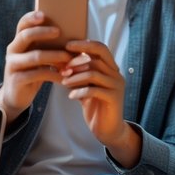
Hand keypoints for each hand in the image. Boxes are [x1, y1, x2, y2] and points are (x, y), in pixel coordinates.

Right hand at [0, 10, 73, 122]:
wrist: (16, 97)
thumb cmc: (32, 73)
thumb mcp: (37, 58)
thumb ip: (47, 47)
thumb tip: (72, 36)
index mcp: (19, 42)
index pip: (22, 24)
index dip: (31, 17)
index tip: (44, 14)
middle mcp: (13, 51)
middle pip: (26, 36)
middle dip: (43, 32)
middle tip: (59, 31)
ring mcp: (13, 65)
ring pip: (35, 56)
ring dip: (55, 56)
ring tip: (69, 58)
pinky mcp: (17, 80)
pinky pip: (37, 74)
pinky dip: (54, 74)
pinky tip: (65, 76)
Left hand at [61, 40, 140, 166]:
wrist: (108, 130)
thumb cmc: (94, 106)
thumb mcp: (84, 86)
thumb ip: (76, 74)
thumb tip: (57, 60)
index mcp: (111, 68)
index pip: (100, 48)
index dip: (84, 44)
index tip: (66, 45)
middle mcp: (117, 74)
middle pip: (97, 58)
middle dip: (76, 62)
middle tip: (62, 68)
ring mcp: (117, 86)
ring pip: (94, 73)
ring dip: (75, 77)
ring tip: (63, 83)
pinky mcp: (114, 98)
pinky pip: (94, 90)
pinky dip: (80, 91)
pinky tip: (71, 96)